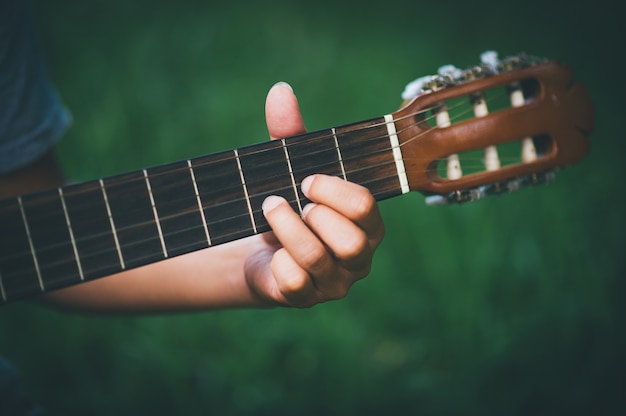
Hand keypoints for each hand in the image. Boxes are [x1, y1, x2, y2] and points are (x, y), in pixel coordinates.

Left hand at [243, 82, 384, 306]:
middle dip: (315, 214)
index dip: (331, 189)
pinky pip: (294, 283)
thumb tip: (280, 90)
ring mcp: (335, 283)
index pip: (365, 207)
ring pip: (316, 259)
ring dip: (286, 227)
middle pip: (351, 240)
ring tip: (270, 209)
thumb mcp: (289, 169)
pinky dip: (277, 260)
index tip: (305, 179)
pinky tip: (271, 250)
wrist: (260, 249)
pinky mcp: (306, 299)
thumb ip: (290, 134)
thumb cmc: (288, 205)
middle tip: (294, 201)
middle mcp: (360, 257)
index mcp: (368, 223)